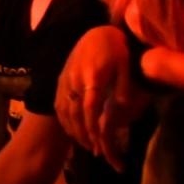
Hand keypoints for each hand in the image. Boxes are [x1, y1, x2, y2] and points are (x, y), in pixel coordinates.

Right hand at [55, 26, 145, 171]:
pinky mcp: (60, 80)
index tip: (99, 143)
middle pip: (75, 113)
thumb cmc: (115, 50)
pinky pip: (58, 103)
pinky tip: (70, 129)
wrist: (97, 33)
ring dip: (73, 129)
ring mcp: (65, 80)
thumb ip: (122, 88)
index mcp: (92, 77)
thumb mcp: (125, 67)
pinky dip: (63, 119)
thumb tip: (122, 109)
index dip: (93, 127)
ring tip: (84, 143)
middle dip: (84, 134)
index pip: (90, 108)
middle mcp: (75, 81)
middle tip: (94, 150)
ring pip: (64, 110)